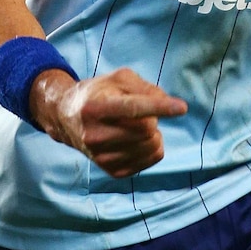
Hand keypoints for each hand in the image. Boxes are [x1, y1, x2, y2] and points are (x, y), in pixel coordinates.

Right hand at [29, 66, 187, 176]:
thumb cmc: (99, 93)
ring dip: (155, 133)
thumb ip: (145, 87)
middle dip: (153, 117)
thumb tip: (166, 103)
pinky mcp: (112, 171)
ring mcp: (102, 157)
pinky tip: (139, 139)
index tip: (182, 108)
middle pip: (146, 128)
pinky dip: (154, 147)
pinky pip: (152, 160)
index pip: (132, 109)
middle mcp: (95, 135)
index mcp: (95, 108)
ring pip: (151, 146)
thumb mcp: (118, 78)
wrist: (68, 119)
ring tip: (139, 125)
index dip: (159, 108)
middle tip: (142, 112)